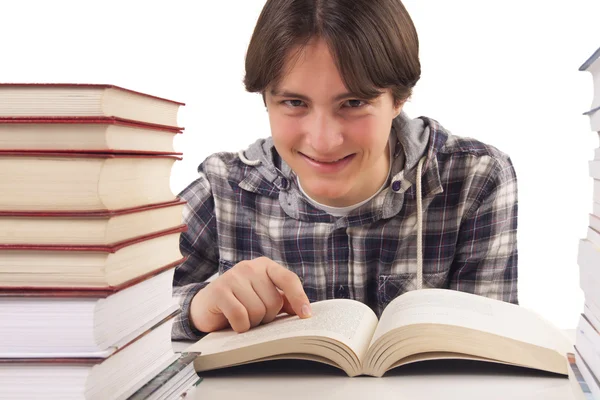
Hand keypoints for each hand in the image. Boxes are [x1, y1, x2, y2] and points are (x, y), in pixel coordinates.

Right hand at [189, 257, 311, 332]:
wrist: (205, 306)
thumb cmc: (240, 302)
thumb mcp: (263, 298)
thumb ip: (283, 301)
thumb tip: (304, 311)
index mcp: (265, 266)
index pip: (288, 279)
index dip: (299, 298)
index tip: (306, 316)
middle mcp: (250, 267)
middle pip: (273, 301)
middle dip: (267, 317)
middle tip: (255, 317)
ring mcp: (233, 277)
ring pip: (257, 311)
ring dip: (252, 323)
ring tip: (243, 318)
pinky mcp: (219, 291)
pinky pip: (240, 316)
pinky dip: (240, 327)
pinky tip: (235, 324)